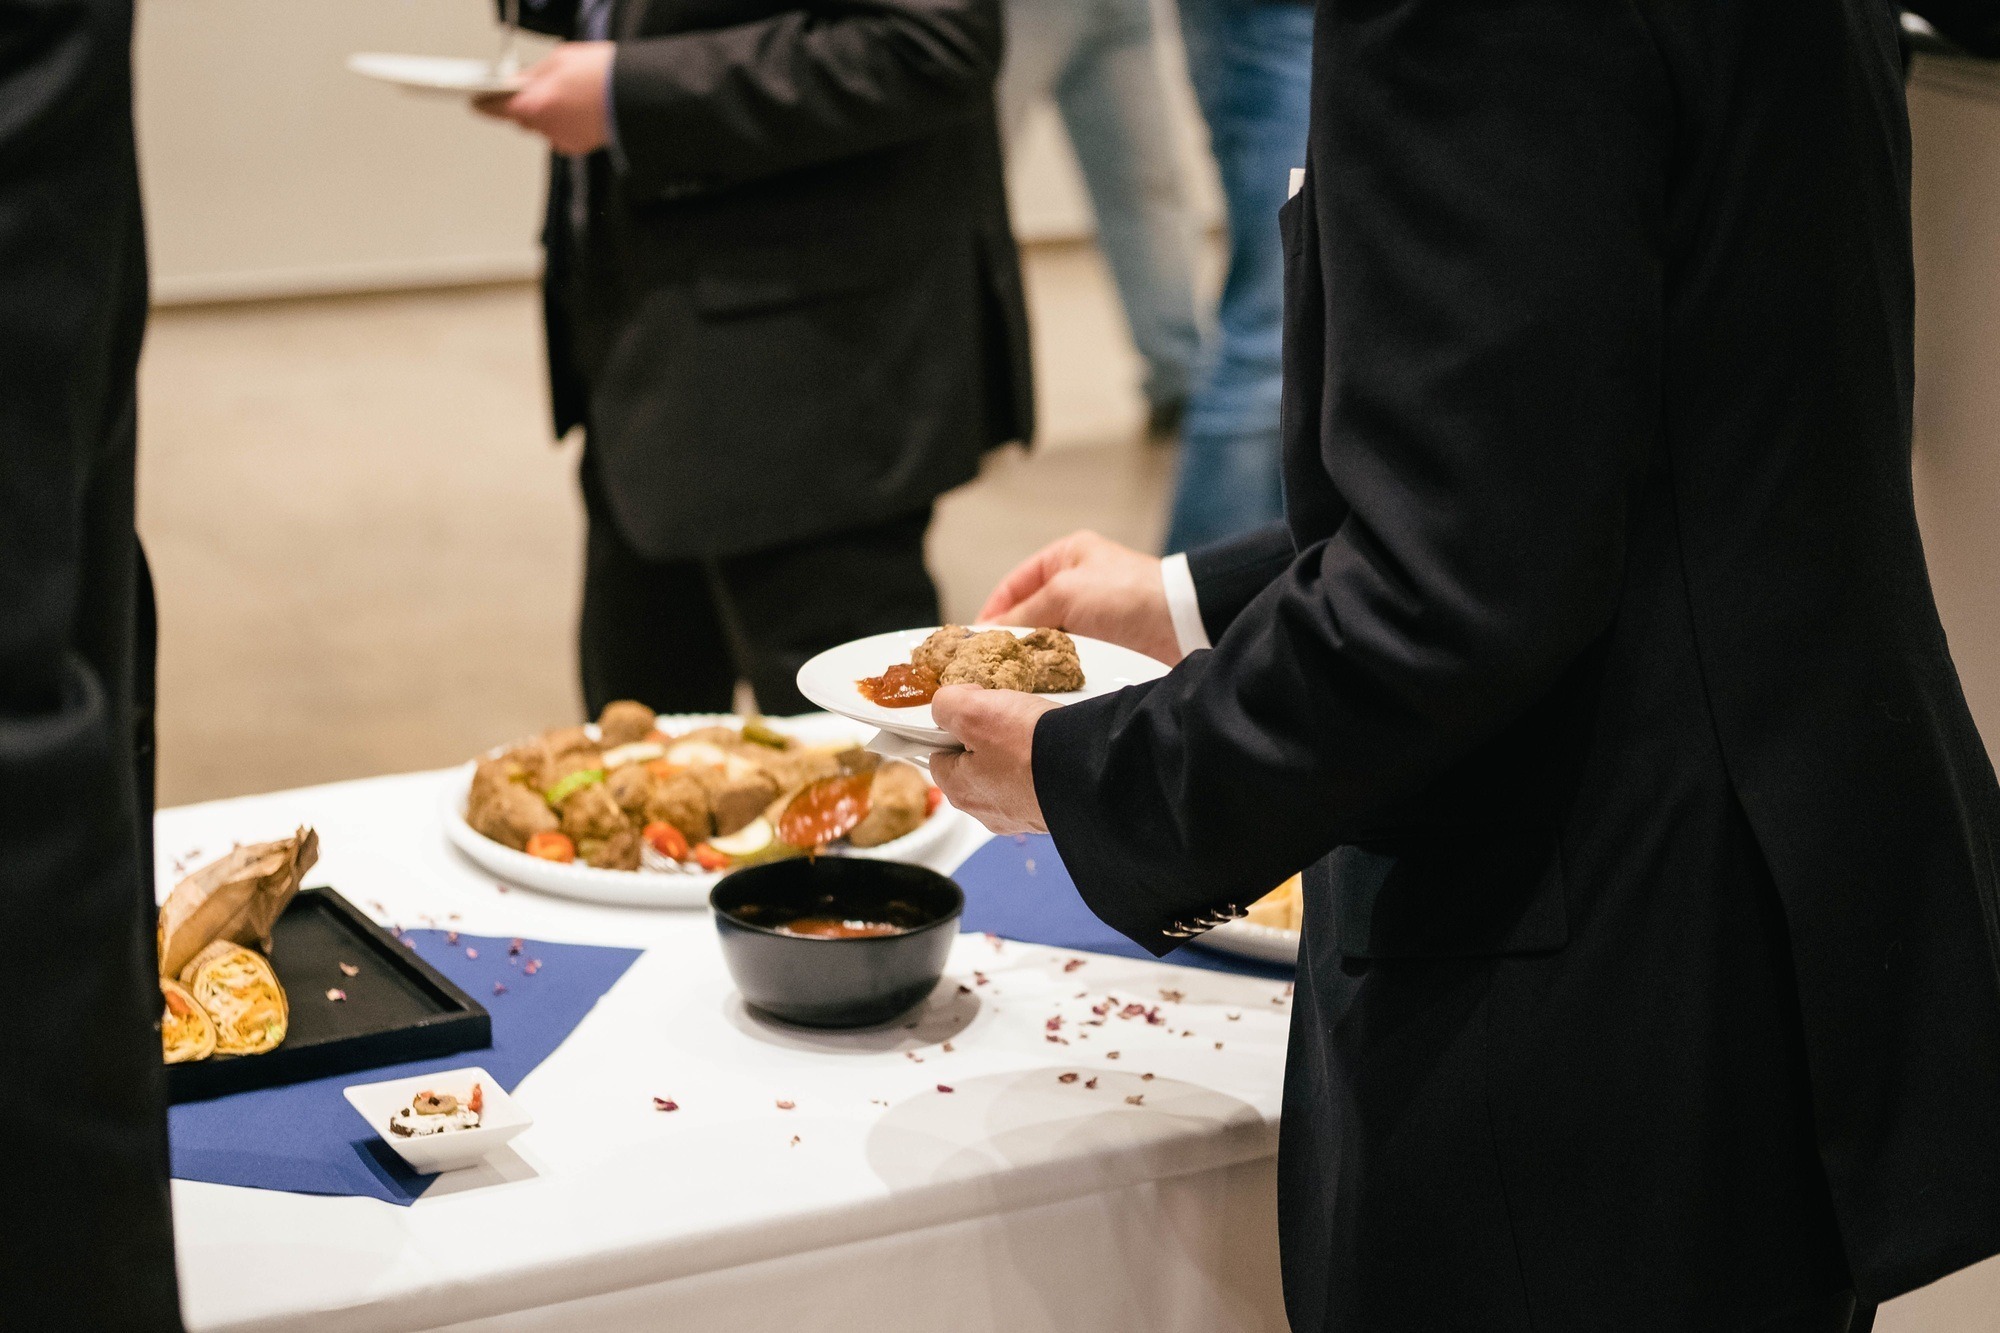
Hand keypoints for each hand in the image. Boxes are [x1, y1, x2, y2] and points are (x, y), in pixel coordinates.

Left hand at [473, 42, 613, 154]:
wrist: (638, 95)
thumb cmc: (604, 75)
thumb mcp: (560, 60)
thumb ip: (533, 75)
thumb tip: (519, 81)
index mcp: (534, 105)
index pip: (496, 109)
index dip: (484, 105)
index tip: (476, 103)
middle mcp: (546, 128)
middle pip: (521, 119)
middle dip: (524, 104)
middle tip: (535, 86)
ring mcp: (563, 140)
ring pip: (542, 126)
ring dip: (546, 112)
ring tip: (566, 93)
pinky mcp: (579, 146)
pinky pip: (560, 134)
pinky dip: (563, 122)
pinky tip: (578, 107)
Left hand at [930, 685, 1056, 835]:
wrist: (1090, 772)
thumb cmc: (1031, 747)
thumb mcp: (973, 710)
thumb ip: (946, 705)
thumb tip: (947, 706)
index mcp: (960, 790)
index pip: (938, 756)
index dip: (951, 729)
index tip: (970, 715)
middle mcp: (986, 810)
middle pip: (973, 765)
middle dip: (986, 739)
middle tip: (1006, 722)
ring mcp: (1019, 814)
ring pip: (1004, 772)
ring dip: (1015, 751)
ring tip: (1033, 735)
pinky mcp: (1047, 811)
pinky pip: (1034, 782)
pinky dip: (1039, 765)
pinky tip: (1051, 752)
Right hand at [979, 530, 1181, 664]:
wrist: (1181, 623)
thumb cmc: (1130, 593)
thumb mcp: (1064, 593)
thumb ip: (1023, 610)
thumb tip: (990, 629)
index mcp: (1067, 556)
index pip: (1015, 583)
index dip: (993, 609)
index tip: (975, 635)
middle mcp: (1079, 583)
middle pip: (1029, 613)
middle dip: (1011, 635)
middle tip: (991, 659)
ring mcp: (1093, 615)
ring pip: (1048, 638)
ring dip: (1033, 654)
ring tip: (1013, 671)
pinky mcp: (1107, 644)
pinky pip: (1069, 656)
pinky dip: (1054, 666)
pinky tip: (1041, 677)